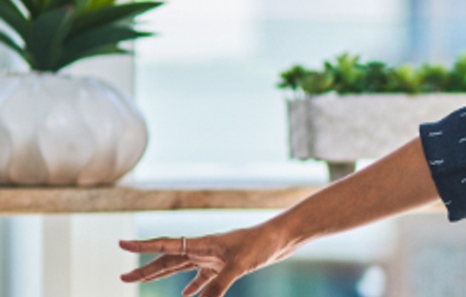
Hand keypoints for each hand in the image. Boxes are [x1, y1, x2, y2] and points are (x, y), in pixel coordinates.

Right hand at [119, 226, 294, 296]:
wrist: (282, 238)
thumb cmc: (261, 244)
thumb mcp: (238, 266)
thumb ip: (217, 286)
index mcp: (201, 244)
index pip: (165, 245)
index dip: (142, 247)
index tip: (120, 244)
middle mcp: (203, 249)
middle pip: (167, 260)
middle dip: (144, 270)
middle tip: (122, 278)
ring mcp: (213, 257)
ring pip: (180, 268)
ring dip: (161, 276)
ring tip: (141, 282)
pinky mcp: (225, 265)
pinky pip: (202, 278)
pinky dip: (192, 287)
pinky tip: (185, 295)